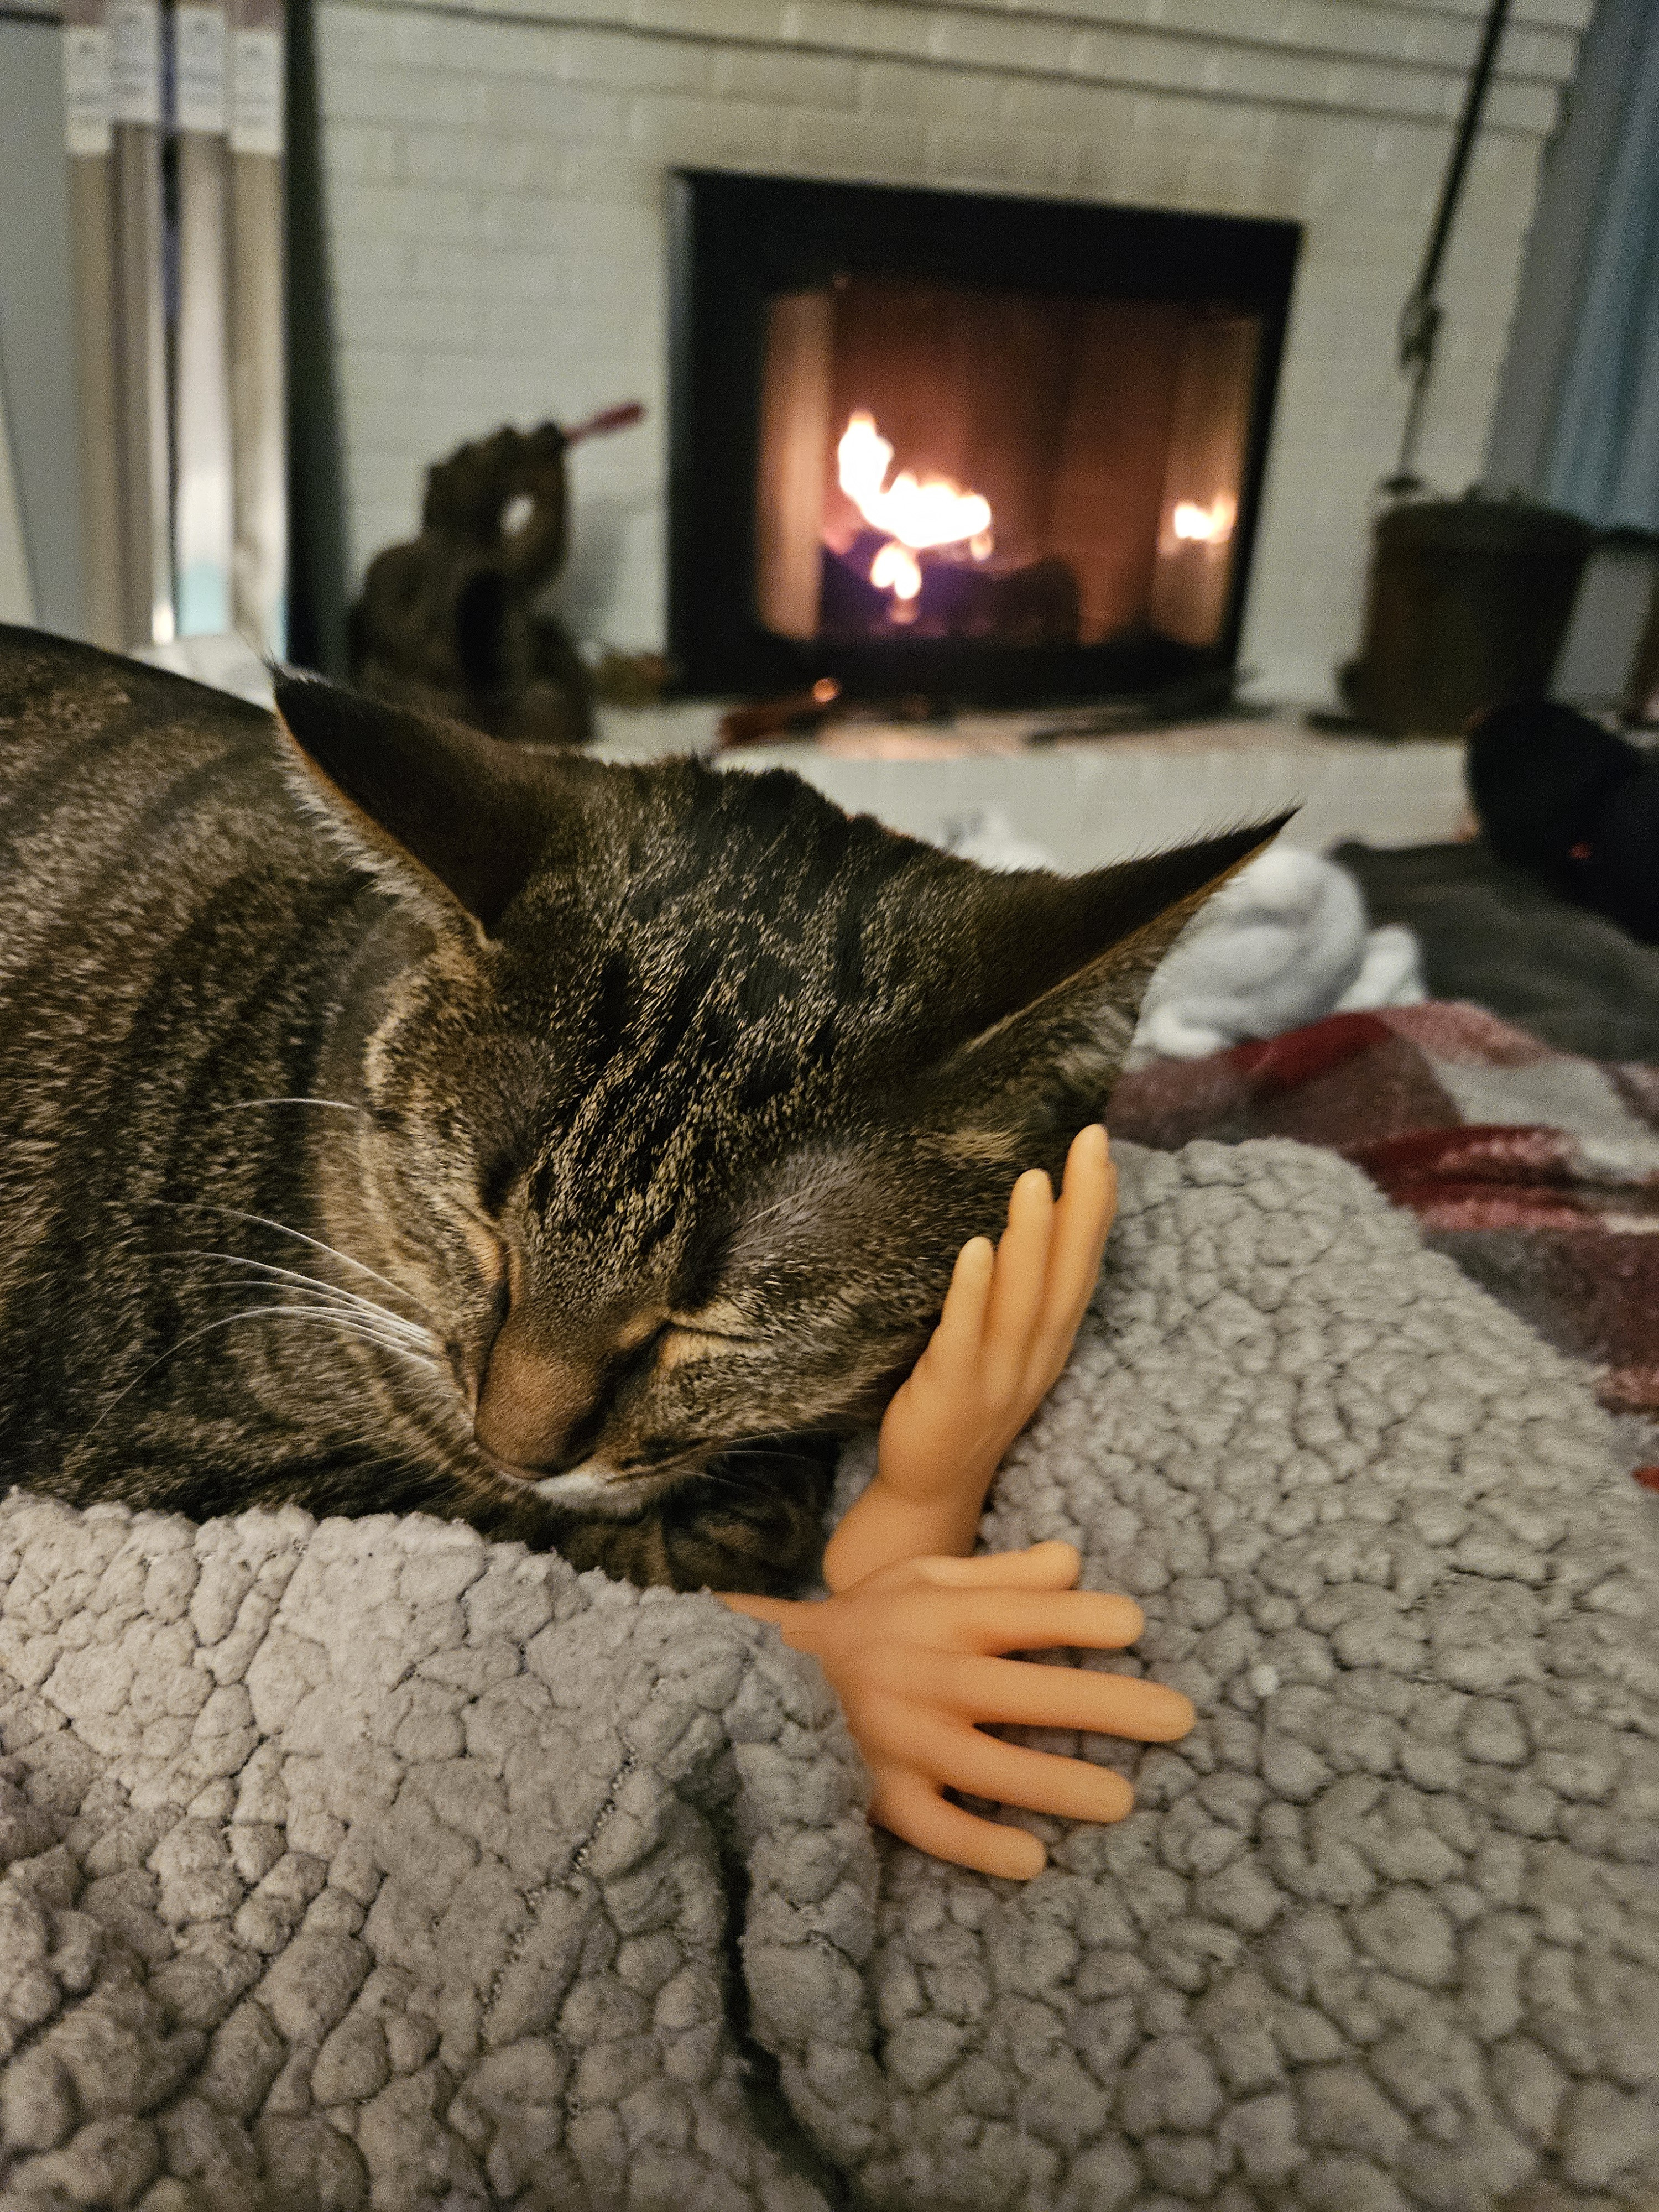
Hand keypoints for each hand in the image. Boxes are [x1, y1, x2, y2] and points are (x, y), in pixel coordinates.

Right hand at [724, 1540, 1192, 1878]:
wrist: (765, 1674)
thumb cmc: (871, 1621)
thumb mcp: (924, 1576)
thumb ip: (1001, 1573)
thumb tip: (1075, 1561)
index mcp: (937, 1615)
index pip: (1016, 1614)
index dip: (1075, 1616)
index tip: (1135, 1624)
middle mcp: (922, 1675)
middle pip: (1017, 1690)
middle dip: (1098, 1702)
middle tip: (1175, 1718)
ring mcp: (898, 1739)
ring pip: (982, 1765)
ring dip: (1052, 1782)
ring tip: (1121, 1800)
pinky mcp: (877, 1793)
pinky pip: (931, 1826)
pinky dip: (978, 1844)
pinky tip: (1033, 1859)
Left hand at [823, 1123, 1116, 1589]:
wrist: (930, 1491)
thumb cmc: (964, 1405)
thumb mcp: (1005, 1348)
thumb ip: (1021, 1295)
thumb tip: (1029, 1228)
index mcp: (1049, 1344)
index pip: (1080, 1270)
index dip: (1095, 1212)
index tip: (1102, 1153)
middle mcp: (1034, 1358)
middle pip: (1066, 1277)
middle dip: (1082, 1208)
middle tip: (1090, 1141)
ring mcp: (996, 1377)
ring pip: (1022, 1303)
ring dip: (1031, 1241)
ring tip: (1035, 1179)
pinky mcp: (951, 1391)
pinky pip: (966, 1338)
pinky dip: (975, 1293)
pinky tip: (977, 1249)